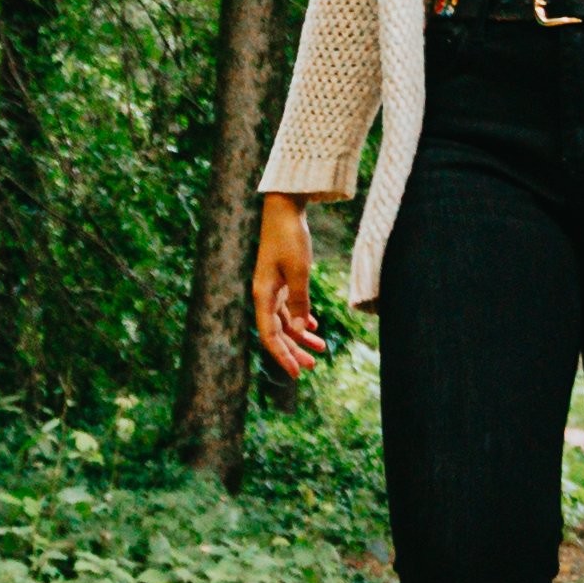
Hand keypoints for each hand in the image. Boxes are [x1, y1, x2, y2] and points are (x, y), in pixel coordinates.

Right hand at [252, 194, 328, 376]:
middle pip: (278, 332)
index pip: (270, 335)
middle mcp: (264, 295)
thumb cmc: (290, 238)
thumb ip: (300, 302)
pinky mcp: (280, 279)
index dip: (283, 356)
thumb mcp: (299, 271)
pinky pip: (289, 307)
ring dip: (301, 336)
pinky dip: (301, 318)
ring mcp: (272, 287)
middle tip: (312, 367)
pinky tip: (314, 327)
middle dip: (294, 351)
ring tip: (320, 350)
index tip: (297, 373)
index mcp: (263, 295)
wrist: (284, 210)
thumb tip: (301, 332)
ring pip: (285, 321)